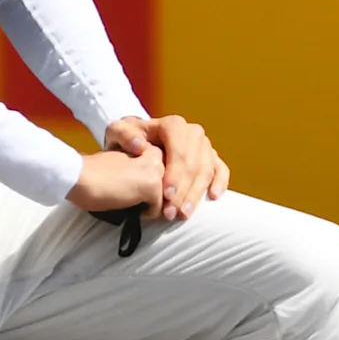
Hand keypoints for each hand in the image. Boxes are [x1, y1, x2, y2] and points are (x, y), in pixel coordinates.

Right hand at [65, 140, 165, 214]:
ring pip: (167, 199)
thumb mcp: (125, 165)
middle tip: (141, 205)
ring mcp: (157, 170)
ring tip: (133, 204)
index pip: (168, 175)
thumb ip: (142, 172)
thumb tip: (157, 192)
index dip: (158, 190)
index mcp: (151, 148)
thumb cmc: (95, 174)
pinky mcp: (153, 185)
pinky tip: (128, 206)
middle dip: (160, 199)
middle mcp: (158, 156)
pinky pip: (158, 210)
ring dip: (153, 207)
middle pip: (171, 187)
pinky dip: (144, 214)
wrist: (79, 176)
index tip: (145, 197)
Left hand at [111, 114, 228, 222]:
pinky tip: (213, 197)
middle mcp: (193, 132)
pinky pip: (221, 169)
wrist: (139, 142)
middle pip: (194, 164)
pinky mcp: (211, 157)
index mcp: (173, 125)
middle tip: (171, 213)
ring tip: (183, 214)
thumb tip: (140, 146)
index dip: (174, 174)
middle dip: (183, 191)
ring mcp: (204, 145)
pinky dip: (220, 183)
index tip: (165, 195)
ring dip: (196, 195)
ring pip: (207, 170)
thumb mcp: (117, 132)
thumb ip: (123, 134)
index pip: (179, 150)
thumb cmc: (127, 140)